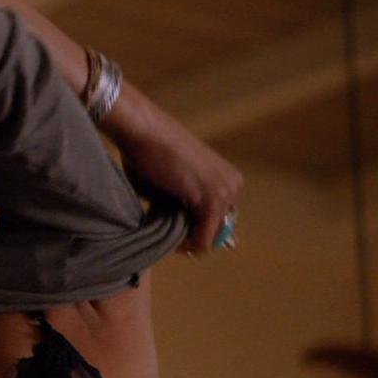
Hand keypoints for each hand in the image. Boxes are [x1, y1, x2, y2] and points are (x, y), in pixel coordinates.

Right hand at [115, 107, 243, 255]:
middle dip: (194, 236)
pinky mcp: (212, 201)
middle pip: (218, 230)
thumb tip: (178, 231)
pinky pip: (203, 240)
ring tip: (167, 233)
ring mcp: (226, 192)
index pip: (219, 219)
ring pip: (211, 236)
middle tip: (170, 236)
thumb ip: (181, 207)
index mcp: (227, 179)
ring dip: (189, 240)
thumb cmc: (148, 152)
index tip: (176, 234)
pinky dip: (186, 246)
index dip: (197, 231)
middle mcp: (233, 185)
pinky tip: (170, 239)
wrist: (144, 131)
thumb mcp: (170, 185)